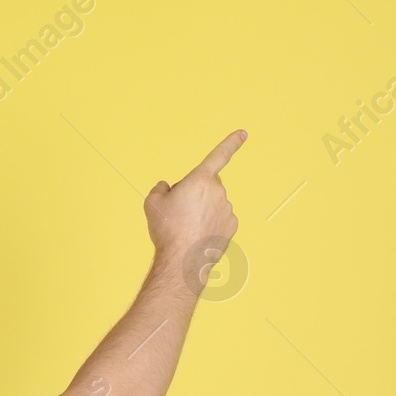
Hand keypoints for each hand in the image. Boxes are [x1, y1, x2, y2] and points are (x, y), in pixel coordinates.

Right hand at [144, 130, 245, 275]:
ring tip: (186, 226)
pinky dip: (210, 223)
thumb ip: (160, 188)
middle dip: (195, 191)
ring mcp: (227, 209)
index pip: (219, 155)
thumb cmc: (167, 230)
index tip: (243, 133)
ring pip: (213, 202)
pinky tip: (197, 234)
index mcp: (201, 180)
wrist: (182, 262)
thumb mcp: (152, 203)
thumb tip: (167, 188)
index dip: (231, 143)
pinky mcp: (231, 225)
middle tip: (179, 210)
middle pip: (207, 184)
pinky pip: (220, 217)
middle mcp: (218, 192)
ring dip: (202, 209)